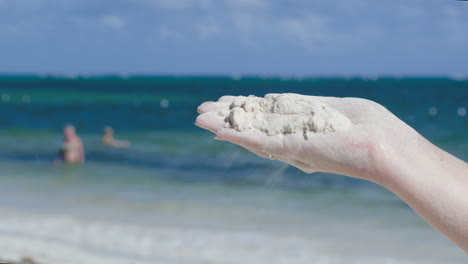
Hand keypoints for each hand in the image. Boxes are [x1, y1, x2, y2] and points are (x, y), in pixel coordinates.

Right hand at [196, 93, 417, 183]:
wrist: (386, 148)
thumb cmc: (368, 126)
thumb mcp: (333, 108)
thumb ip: (307, 107)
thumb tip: (284, 99)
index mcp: (301, 126)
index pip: (268, 115)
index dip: (246, 107)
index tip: (228, 100)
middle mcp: (293, 138)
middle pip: (255, 124)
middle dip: (230, 116)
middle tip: (203, 108)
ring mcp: (291, 145)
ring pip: (251, 133)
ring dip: (225, 125)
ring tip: (200, 117)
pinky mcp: (293, 150)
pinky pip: (259, 143)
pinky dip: (237, 136)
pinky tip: (217, 129)